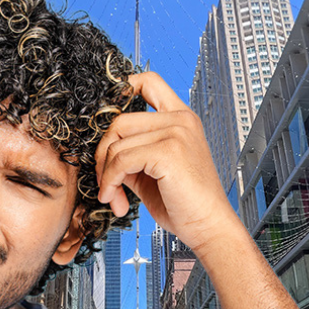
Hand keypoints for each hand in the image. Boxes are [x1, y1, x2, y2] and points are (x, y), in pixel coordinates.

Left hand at [95, 71, 238, 251]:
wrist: (209, 227)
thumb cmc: (185, 204)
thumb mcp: (153, 172)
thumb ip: (131, 153)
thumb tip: (99, 152)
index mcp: (181, 119)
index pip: (148, 81)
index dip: (122, 91)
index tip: (107, 121)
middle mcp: (181, 120)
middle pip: (120, 119)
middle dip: (103, 154)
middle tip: (107, 183)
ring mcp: (176, 133)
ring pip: (116, 143)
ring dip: (106, 175)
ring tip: (115, 198)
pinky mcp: (168, 151)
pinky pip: (121, 160)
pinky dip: (110, 182)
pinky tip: (116, 201)